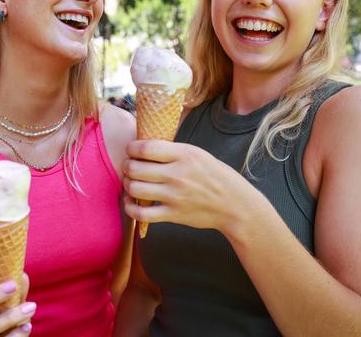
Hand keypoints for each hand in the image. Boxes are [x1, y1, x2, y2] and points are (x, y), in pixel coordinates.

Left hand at [123, 139, 251, 232]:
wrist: (234, 205)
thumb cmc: (215, 176)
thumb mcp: (198, 154)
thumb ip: (173, 151)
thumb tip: (144, 145)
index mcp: (184, 155)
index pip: (146, 148)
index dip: (132, 148)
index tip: (131, 150)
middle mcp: (177, 175)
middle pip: (135, 168)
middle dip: (127, 166)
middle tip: (129, 166)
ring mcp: (174, 196)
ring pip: (135, 189)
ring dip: (127, 184)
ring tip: (131, 182)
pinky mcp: (173, 215)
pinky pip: (141, 214)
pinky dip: (130, 208)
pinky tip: (131, 202)